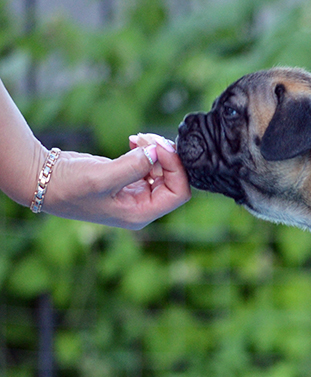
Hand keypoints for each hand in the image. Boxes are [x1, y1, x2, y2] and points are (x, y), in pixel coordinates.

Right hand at [43, 134, 190, 228]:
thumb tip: (157, 153)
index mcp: (141, 213)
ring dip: (156, 151)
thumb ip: (133, 166)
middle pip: (173, 181)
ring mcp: (135, 193)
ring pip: (163, 170)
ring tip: (140, 137)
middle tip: (149, 137)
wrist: (42, 178)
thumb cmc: (69, 185)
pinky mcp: (127, 179)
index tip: (160, 147)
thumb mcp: (102, 177)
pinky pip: (149, 165)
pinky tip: (135, 141)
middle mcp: (142, 206)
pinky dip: (147, 151)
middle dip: (166, 156)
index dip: (176, 168)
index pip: (178, 194)